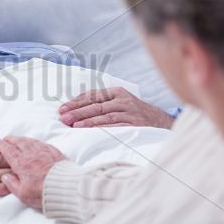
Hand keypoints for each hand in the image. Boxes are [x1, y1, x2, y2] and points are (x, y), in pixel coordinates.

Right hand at [0, 136, 65, 208]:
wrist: (66, 187)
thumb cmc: (44, 192)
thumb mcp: (23, 194)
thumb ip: (12, 184)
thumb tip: (5, 177)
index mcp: (21, 163)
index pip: (8, 150)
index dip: (1, 145)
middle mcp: (31, 154)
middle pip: (18, 142)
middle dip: (10, 139)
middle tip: (6, 138)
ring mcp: (43, 151)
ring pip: (29, 140)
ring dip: (22, 138)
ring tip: (18, 139)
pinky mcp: (54, 151)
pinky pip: (41, 142)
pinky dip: (34, 141)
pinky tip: (34, 142)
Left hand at [59, 87, 173, 128]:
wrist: (161, 121)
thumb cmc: (133, 112)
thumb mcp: (120, 101)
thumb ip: (101, 101)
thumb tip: (75, 105)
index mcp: (117, 92)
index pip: (93, 95)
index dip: (76, 102)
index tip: (62, 108)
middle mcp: (123, 100)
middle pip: (96, 105)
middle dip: (77, 111)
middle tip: (63, 116)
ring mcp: (130, 113)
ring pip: (105, 116)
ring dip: (87, 121)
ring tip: (73, 125)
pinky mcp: (135, 125)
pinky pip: (116, 127)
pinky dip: (102, 128)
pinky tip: (90, 131)